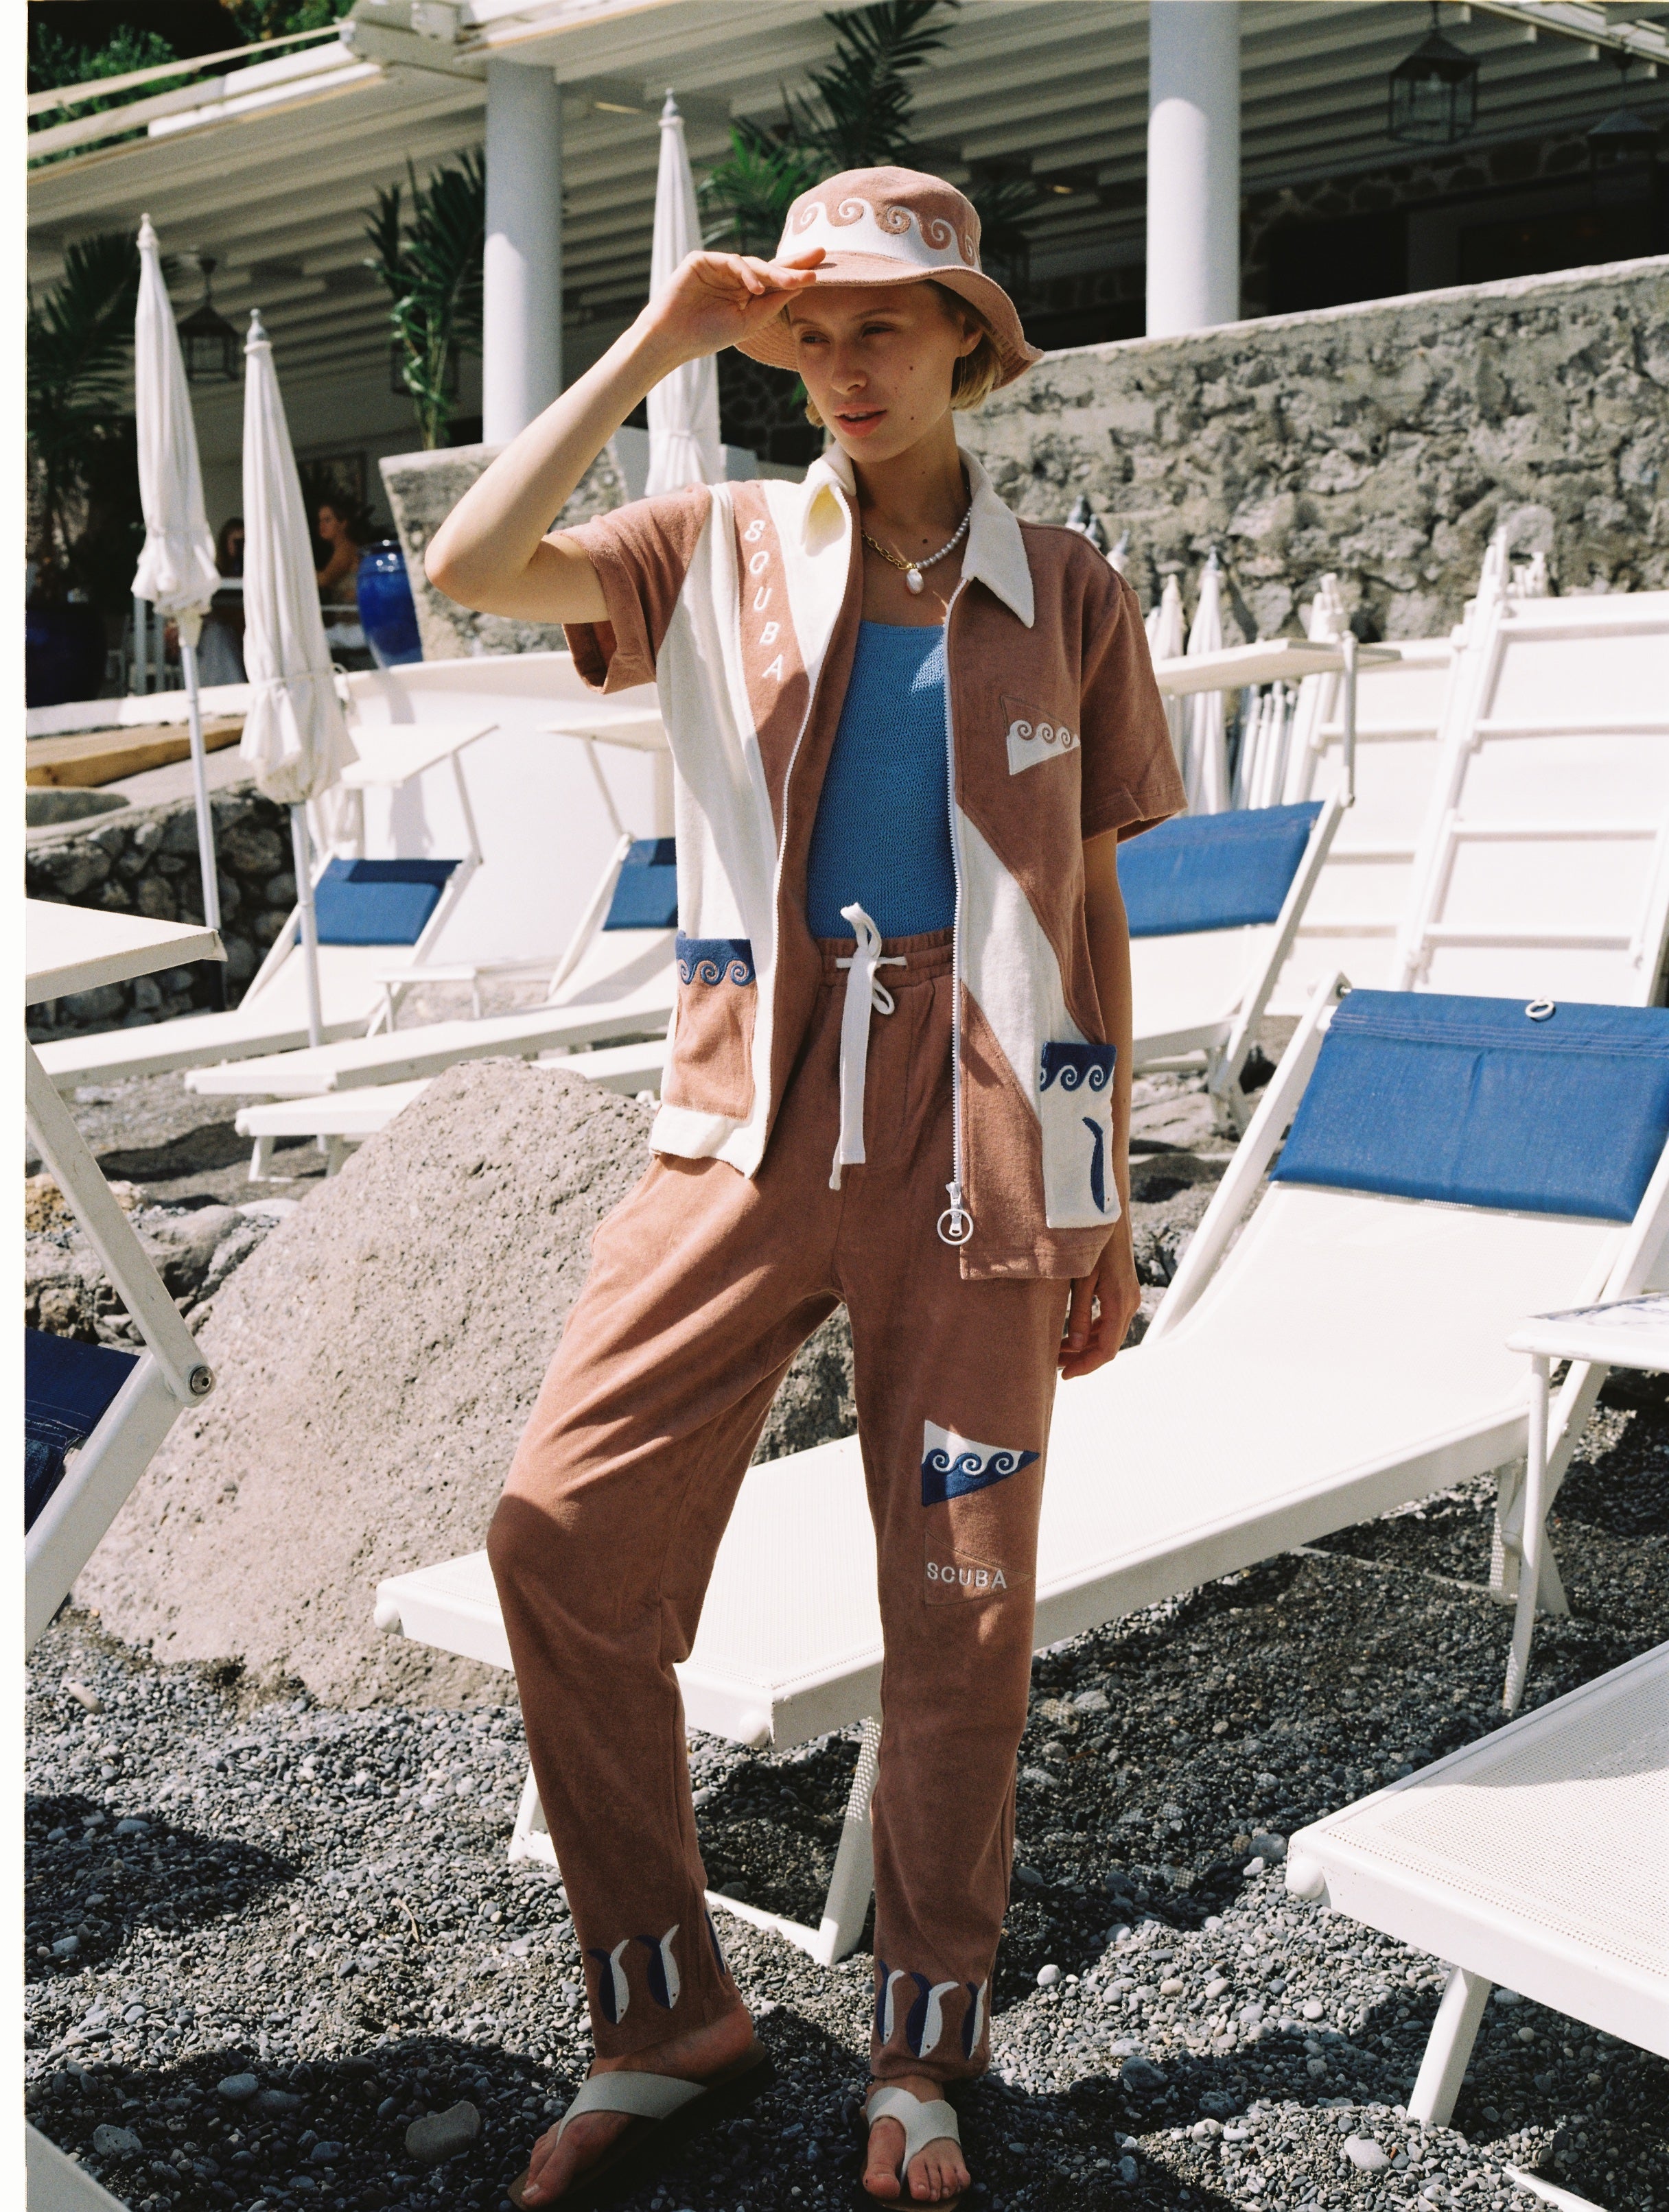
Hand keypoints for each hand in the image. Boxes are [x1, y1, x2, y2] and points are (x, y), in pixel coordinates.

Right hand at [637, 248, 823, 365]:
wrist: (673, 340)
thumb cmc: (708, 335)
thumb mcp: (748, 322)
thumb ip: (772, 303)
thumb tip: (800, 284)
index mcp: (744, 292)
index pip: (775, 279)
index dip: (797, 272)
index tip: (822, 268)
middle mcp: (733, 276)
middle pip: (768, 265)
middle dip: (794, 264)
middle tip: (819, 260)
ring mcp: (717, 266)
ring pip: (752, 263)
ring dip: (775, 273)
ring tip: (794, 281)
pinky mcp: (701, 260)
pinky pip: (731, 262)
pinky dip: (745, 274)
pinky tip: (757, 288)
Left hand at [1059, 1219, 1140, 1379]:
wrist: (1107, 1215)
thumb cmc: (1091, 1243)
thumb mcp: (1080, 1278)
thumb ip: (1080, 1313)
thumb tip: (1077, 1345)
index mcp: (1119, 1302)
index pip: (1107, 1349)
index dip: (1086, 1366)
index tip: (1064, 1374)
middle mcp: (1129, 1303)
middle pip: (1109, 1345)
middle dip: (1083, 1359)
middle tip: (1055, 1365)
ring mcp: (1128, 1297)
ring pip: (1109, 1334)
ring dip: (1086, 1346)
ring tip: (1059, 1352)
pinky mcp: (1123, 1291)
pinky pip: (1110, 1321)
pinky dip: (1093, 1332)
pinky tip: (1073, 1335)